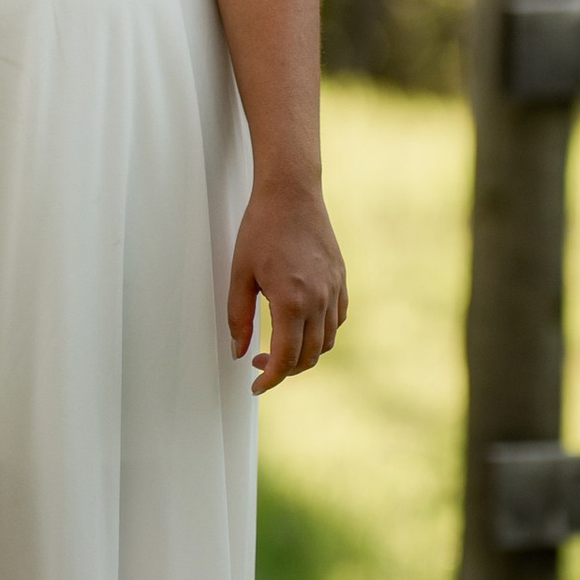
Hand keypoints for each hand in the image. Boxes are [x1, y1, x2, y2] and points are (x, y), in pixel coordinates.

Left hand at [226, 174, 346, 394]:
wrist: (291, 192)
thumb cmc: (261, 228)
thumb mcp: (239, 274)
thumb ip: (238, 317)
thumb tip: (238, 352)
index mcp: (292, 302)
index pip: (285, 359)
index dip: (270, 379)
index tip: (256, 386)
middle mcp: (319, 301)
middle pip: (309, 357)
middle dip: (284, 370)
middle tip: (259, 364)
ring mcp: (335, 291)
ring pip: (327, 342)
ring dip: (304, 355)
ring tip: (279, 347)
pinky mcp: (341, 280)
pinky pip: (337, 320)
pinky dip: (322, 334)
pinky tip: (301, 326)